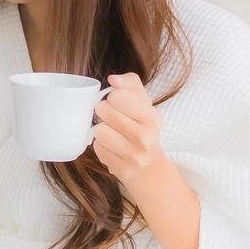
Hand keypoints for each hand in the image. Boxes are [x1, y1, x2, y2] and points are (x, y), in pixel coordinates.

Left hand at [90, 72, 171, 191]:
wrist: (150, 167)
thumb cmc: (143, 128)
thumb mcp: (143, 103)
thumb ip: (130, 84)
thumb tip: (113, 79)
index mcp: (151, 117)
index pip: (118, 96)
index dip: (112, 97)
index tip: (118, 103)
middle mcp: (144, 137)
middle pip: (105, 111)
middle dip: (103, 111)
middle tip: (110, 116)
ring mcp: (133, 155)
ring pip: (99, 131)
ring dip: (101, 130)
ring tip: (111, 132)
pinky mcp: (120, 169)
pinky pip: (97, 148)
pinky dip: (101, 146)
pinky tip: (112, 147)